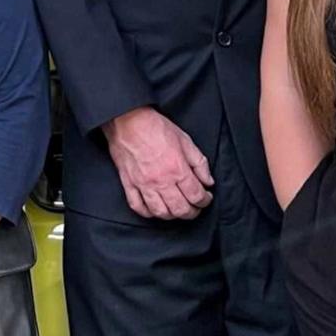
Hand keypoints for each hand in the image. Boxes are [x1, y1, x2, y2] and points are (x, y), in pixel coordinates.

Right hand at [103, 105, 213, 219]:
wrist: (127, 120)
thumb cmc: (155, 127)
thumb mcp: (185, 140)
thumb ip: (199, 163)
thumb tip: (208, 181)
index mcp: (177, 169)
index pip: (196, 195)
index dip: (205, 200)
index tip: (206, 197)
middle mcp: (161, 181)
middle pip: (180, 209)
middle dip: (192, 212)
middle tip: (195, 208)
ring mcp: (143, 184)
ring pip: (160, 212)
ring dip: (172, 215)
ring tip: (177, 210)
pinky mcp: (129, 184)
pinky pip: (138, 207)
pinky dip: (148, 212)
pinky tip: (155, 209)